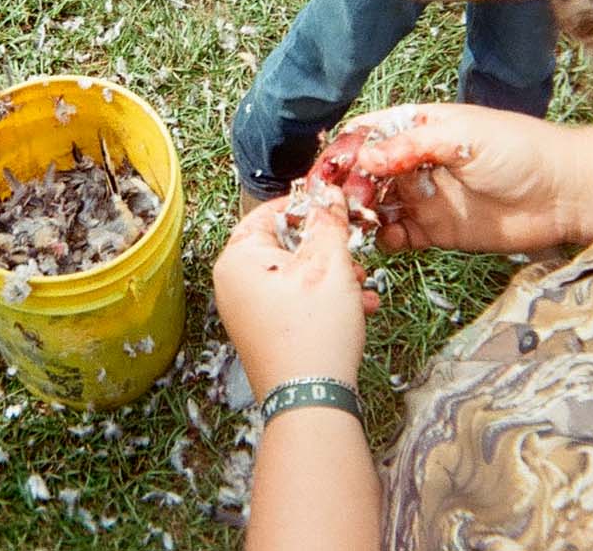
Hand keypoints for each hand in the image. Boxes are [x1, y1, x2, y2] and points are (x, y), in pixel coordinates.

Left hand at [212, 197, 378, 400]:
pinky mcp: (261, 330)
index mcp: (237, 258)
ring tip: (359, 286)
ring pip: (294, 275)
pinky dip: (322, 299)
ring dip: (331, 276)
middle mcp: (232, 282)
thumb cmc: (314, 332)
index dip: (308, 206)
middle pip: (285, 244)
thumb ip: (328, 220)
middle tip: (353, 254)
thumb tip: (328, 193)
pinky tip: (355, 308)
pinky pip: (292, 300)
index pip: (271, 211)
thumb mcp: (330, 263)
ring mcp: (245, 309)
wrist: (310, 399)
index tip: (335, 207)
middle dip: (326, 249)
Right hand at [350, 103, 578, 253]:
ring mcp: (425, 197)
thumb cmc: (521, 151)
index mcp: (419, 129)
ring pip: (377, 205)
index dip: (345, 150)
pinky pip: (399, 236)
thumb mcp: (464, 136)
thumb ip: (412, 146)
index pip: (368, 135)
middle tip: (343, 200)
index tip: (328, 168)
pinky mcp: (437, 230)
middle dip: (347, 185)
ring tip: (359, 221)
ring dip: (362, 213)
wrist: (565, 194)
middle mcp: (415, 162)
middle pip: (365, 173)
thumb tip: (365, 158)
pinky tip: (386, 237)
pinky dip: (385, 238)